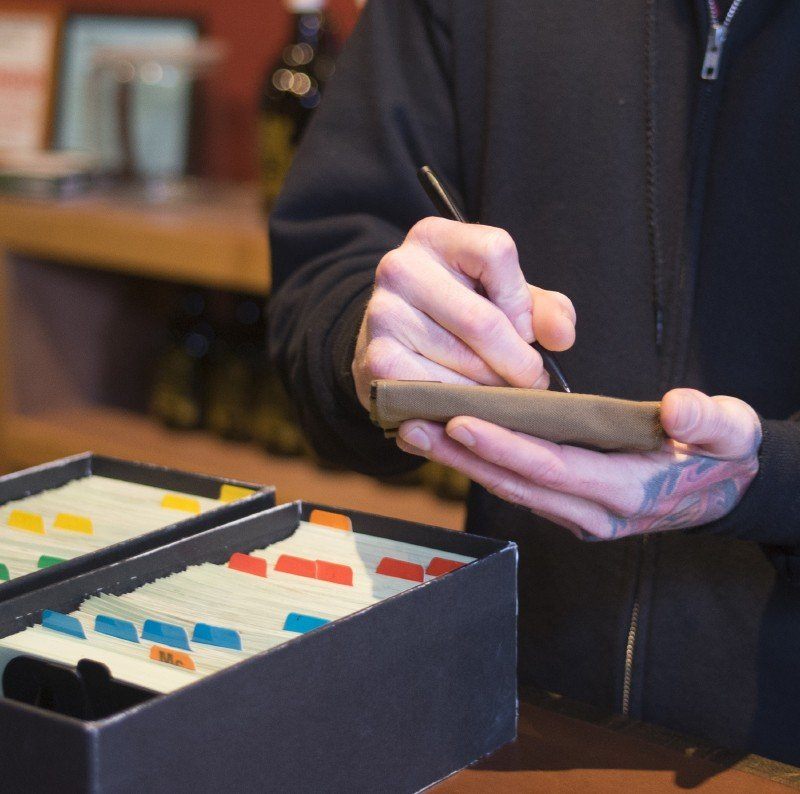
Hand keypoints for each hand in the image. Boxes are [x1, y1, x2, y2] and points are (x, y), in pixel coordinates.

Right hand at [351, 217, 575, 408]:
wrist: (393, 341)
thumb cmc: (457, 313)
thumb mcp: (503, 297)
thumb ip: (543, 310)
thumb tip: (561, 337)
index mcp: (435, 237)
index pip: (496, 252)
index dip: (522, 301)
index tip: (524, 330)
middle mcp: (400, 267)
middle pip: (483, 320)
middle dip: (519, 363)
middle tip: (530, 381)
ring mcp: (382, 314)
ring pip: (465, 364)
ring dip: (494, 390)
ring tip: (499, 392)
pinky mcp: (376, 360)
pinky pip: (438, 392)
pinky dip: (464, 407)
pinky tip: (469, 404)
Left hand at [396, 388, 761, 538]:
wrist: (722, 491)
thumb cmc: (720, 455)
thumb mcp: (732, 432)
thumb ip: (710, 422)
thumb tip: (677, 409)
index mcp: (628, 491)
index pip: (554, 468)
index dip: (506, 447)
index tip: (461, 422)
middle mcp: (595, 513)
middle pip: (518, 482)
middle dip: (463, 456)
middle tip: (412, 425)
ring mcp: (579, 515)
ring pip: (511, 488)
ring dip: (462, 463)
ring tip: (416, 431)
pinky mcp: (570, 507)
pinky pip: (519, 486)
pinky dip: (484, 465)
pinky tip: (452, 441)